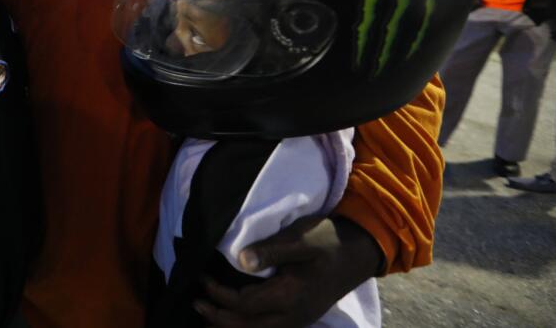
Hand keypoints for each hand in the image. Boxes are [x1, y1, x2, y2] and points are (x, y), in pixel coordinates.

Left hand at [193, 215, 381, 326]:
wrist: (359, 252)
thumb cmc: (328, 240)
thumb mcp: (300, 238)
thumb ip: (271, 250)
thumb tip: (240, 260)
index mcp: (291, 295)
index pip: (244, 304)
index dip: (219, 294)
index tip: (202, 277)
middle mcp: (294, 315)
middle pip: (246, 326)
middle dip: (217, 317)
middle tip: (196, 301)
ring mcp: (299, 319)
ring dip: (230, 326)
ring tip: (208, 315)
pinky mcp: (301, 317)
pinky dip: (246, 325)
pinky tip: (236, 317)